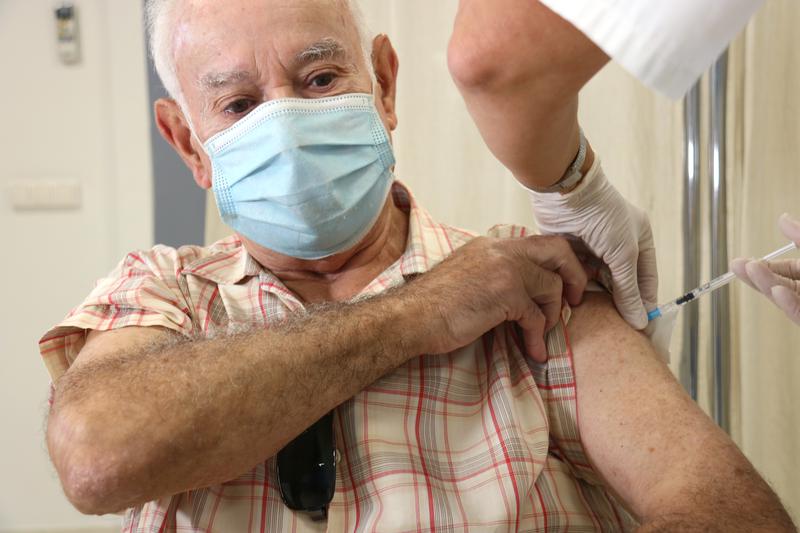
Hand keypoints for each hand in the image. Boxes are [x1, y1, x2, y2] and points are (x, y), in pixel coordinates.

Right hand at [405, 235, 587, 361]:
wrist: (411, 316)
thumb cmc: (433, 305)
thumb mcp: (468, 276)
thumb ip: (495, 275)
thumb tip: (522, 294)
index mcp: (492, 244)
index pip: (538, 243)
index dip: (559, 262)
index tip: (567, 282)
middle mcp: (502, 250)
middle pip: (557, 250)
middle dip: (574, 275)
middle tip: (575, 300)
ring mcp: (506, 269)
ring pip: (552, 285)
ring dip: (552, 315)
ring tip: (541, 336)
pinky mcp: (507, 292)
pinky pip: (536, 316)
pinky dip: (537, 337)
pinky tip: (534, 352)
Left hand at [529, 159, 657, 329]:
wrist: (565, 195)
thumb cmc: (602, 217)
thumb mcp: (623, 254)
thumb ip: (629, 290)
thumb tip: (640, 322)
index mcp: (638, 241)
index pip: (646, 280)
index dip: (644, 304)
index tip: (643, 329)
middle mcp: (616, 246)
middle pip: (621, 284)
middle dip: (619, 304)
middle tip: (617, 329)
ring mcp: (592, 250)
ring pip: (597, 283)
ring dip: (596, 299)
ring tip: (597, 322)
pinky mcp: (570, 253)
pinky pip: (576, 277)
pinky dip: (576, 290)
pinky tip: (576, 306)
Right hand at [731, 213, 799, 324]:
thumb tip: (782, 218)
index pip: (789, 269)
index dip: (767, 265)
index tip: (748, 262)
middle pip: (780, 283)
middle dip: (757, 274)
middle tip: (736, 264)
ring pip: (784, 297)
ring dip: (766, 284)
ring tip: (750, 269)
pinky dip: (789, 304)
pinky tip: (779, 292)